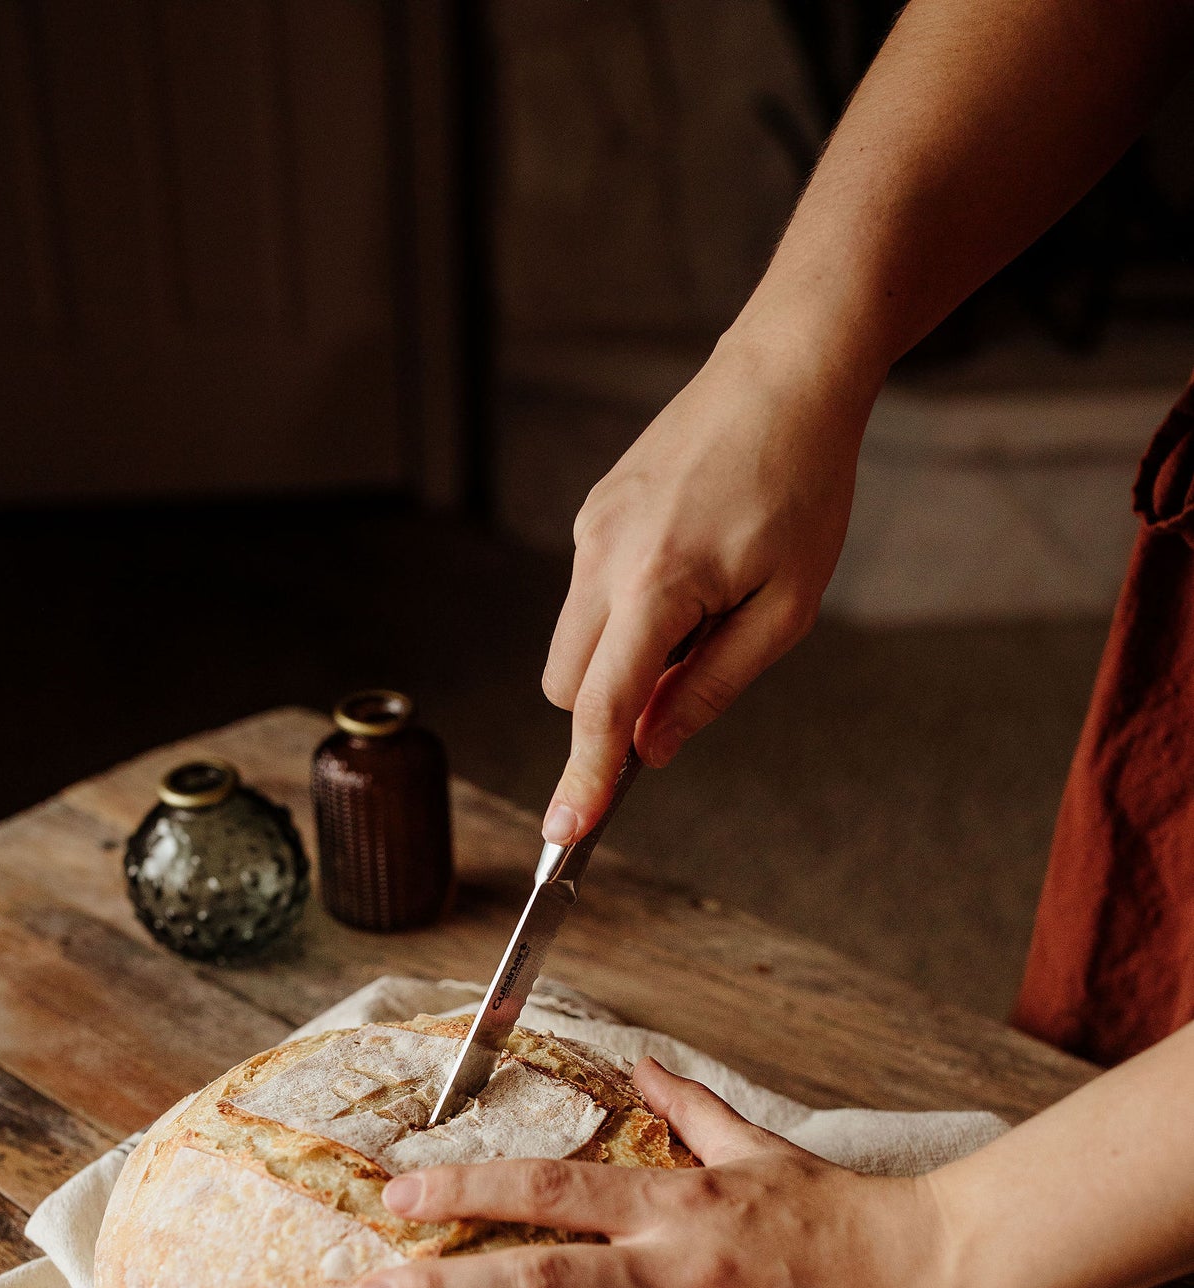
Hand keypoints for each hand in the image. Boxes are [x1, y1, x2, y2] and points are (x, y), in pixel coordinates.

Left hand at [347, 1059, 1001, 1287]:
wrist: (942, 1272)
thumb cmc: (846, 1209)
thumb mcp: (762, 1145)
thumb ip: (689, 1108)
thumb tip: (639, 1062)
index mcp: (674, 1203)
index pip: (549, 1188)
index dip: (469, 1189)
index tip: (397, 1201)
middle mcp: (674, 1275)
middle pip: (541, 1280)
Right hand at [539, 326, 873, 844]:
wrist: (786, 373)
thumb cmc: (803, 485)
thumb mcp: (786, 608)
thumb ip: (713, 687)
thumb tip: (654, 748)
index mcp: (656, 584)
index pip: (602, 708)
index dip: (585, 777)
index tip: (564, 833)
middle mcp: (603, 556)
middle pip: (567, 687)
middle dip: (608, 714)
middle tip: (688, 685)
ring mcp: (590, 531)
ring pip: (571, 645)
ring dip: (620, 664)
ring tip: (704, 612)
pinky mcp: (593, 513)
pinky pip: (588, 599)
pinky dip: (624, 619)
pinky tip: (690, 573)